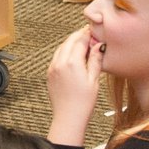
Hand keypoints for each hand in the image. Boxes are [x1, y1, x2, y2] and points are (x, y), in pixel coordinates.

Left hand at [46, 28, 103, 145]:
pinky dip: (64, 51)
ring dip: (71, 42)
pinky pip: (56, 57)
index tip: (94, 30)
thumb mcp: (94, 80)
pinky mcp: (50, 74)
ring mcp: (52, 68)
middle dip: (79, 35)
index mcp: (72, 63)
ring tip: (82, 42)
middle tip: (88, 33)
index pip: (80, 41)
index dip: (87, 34)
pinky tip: (72, 54)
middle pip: (69, 41)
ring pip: (61, 48)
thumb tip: (99, 45)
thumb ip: (96, 60)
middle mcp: (60, 63)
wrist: (68, 117)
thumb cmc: (83, 102)